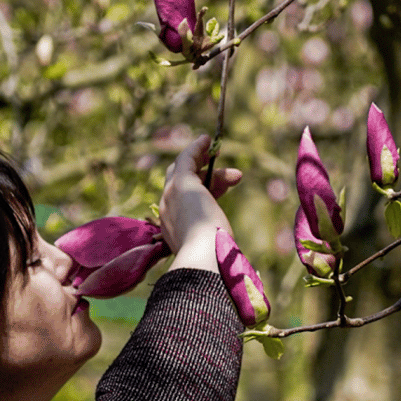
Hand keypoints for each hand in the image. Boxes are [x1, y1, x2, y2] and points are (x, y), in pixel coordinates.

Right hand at [160, 134, 240, 271]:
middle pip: (179, 182)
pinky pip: (187, 158)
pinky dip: (196, 148)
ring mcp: (171, 195)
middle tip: (230, 178)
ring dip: (207, 165)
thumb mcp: (214, 251)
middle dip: (204, 177)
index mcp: (171, 228)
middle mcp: (165, 210)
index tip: (221, 191)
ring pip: (185, 170)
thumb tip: (235, 259)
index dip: (203, 193)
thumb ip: (216, 246)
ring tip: (234, 171)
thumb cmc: (213, 261)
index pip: (182, 202)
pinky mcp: (182, 184)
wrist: (203, 260)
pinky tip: (207, 139)